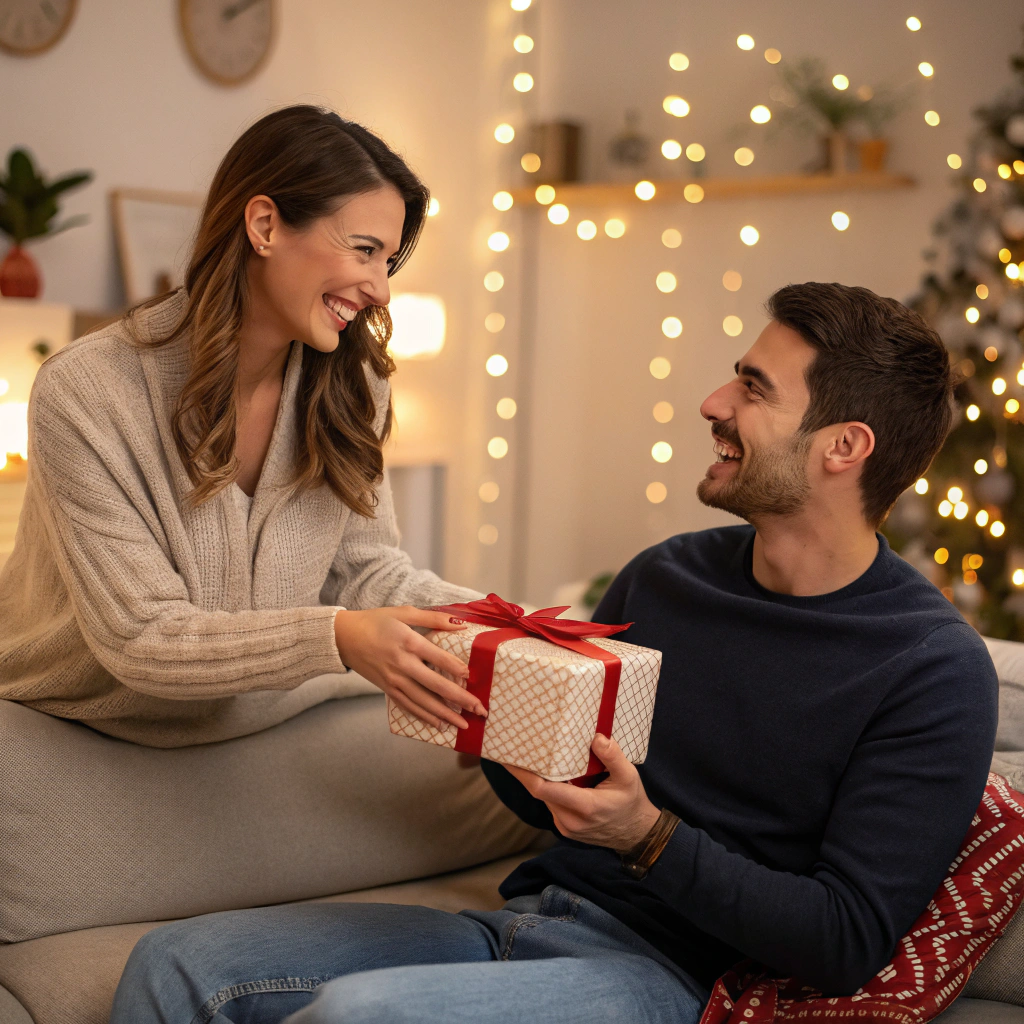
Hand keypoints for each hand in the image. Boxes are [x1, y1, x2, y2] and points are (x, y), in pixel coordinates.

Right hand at [334, 607, 482, 730]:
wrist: (343, 637)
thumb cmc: (375, 621)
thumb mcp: (404, 612)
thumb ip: (434, 618)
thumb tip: (461, 623)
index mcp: (408, 642)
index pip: (440, 658)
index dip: (457, 669)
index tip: (472, 677)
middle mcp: (402, 664)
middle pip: (436, 686)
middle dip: (460, 699)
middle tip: (479, 709)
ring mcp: (394, 680)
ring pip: (424, 702)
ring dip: (445, 714)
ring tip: (463, 724)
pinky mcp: (387, 689)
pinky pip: (408, 706)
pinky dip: (424, 716)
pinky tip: (438, 724)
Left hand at [504, 735, 660, 852]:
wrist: (636, 834)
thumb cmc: (631, 802)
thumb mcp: (629, 777)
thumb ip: (613, 757)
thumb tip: (596, 737)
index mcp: (585, 807)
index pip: (544, 790)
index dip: (523, 774)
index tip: (509, 758)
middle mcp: (570, 820)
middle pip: (539, 792)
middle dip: (527, 771)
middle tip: (517, 747)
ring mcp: (566, 827)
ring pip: (544, 798)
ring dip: (538, 779)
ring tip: (531, 756)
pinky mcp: (564, 828)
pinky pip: (551, 804)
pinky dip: (548, 789)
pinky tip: (549, 774)